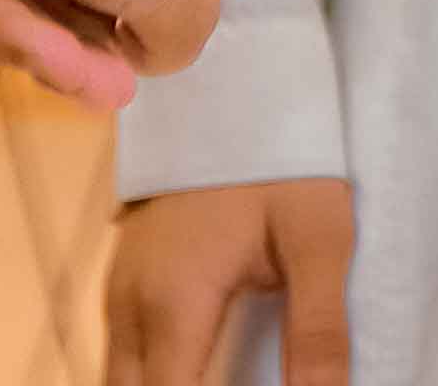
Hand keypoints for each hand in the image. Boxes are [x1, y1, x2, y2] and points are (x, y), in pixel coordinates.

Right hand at [109, 176, 353, 385]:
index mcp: (172, 305)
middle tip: (241, 383)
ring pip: (120, 382)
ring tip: (226, 378)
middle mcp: (129, 306)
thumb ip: (319, 330)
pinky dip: (155, 378)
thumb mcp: (319, 238)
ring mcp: (118, 291)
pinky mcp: (125, 278)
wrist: (237, 82)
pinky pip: (122, 357)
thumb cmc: (281, 156)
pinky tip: (201, 375)